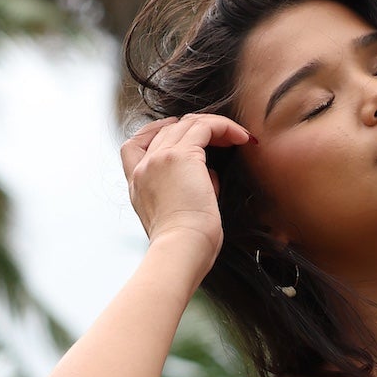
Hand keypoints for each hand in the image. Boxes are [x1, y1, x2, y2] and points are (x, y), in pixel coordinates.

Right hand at [120, 110, 252, 272]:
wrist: (180, 252)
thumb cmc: (184, 247)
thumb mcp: (176, 216)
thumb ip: (186, 191)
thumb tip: (208, 176)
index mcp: (137, 185)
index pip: (135, 145)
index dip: (157, 132)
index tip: (179, 131)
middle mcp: (143, 168)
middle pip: (167, 130)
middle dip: (196, 129)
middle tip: (221, 138)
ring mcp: (160, 158)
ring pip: (188, 124)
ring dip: (215, 127)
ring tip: (237, 137)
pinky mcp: (181, 156)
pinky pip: (205, 127)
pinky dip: (225, 127)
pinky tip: (242, 138)